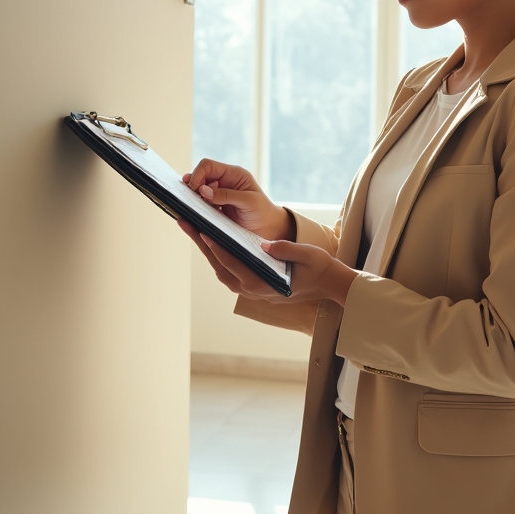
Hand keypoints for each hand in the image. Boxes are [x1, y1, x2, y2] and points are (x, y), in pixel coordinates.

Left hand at [179, 220, 355, 307]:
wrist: (329, 285)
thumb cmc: (319, 269)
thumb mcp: (308, 255)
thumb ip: (286, 249)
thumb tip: (265, 244)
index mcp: (264, 284)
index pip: (235, 264)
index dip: (217, 248)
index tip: (203, 231)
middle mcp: (253, 290)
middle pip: (220, 266)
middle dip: (202, 244)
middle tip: (185, 223)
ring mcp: (251, 290)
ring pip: (221, 269)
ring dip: (206, 249)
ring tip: (192, 228)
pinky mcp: (252, 285)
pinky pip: (229, 269)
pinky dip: (218, 255)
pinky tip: (211, 239)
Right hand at [182, 158, 294, 240]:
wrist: (267, 229)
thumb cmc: (262, 212)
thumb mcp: (248, 201)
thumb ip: (226, 195)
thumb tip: (203, 190)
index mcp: (233, 174)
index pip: (208, 166)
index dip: (198, 175)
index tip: (194, 189)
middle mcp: (224, 182)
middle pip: (199, 177)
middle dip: (192, 187)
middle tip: (190, 200)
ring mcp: (218, 195)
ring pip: (197, 191)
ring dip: (192, 198)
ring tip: (191, 207)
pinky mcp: (214, 208)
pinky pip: (200, 204)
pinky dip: (195, 207)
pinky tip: (193, 213)